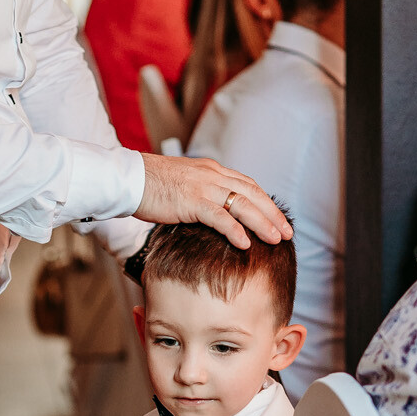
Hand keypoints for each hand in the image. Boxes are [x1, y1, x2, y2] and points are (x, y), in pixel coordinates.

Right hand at [138, 154, 291, 251]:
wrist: (128, 178)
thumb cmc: (150, 186)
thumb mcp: (183, 186)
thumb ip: (201, 195)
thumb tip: (212, 213)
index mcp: (212, 171)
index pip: (248, 185)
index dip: (266, 202)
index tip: (279, 218)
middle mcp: (212, 175)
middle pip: (252, 194)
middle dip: (273, 214)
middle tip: (288, 232)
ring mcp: (203, 187)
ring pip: (242, 204)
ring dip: (262, 223)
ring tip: (276, 239)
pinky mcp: (191, 201)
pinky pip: (219, 216)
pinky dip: (235, 230)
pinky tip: (246, 244)